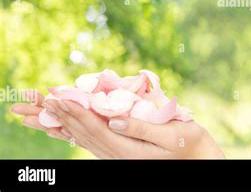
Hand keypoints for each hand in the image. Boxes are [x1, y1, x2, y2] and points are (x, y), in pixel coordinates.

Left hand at [12, 90, 224, 158]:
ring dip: (67, 124)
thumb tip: (114, 120)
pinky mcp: (124, 152)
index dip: (77, 112)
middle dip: (65, 116)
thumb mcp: (171, 134)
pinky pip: (95, 142)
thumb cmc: (190, 143)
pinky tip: (72, 127)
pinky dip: (80, 132)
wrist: (199, 159)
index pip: (96, 129)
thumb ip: (142, 129)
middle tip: (46, 100)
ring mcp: (120, 156)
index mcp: (130, 151)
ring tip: (51, 110)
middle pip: (85, 135)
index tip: (61, 97)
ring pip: (87, 140)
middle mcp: (120, 156)